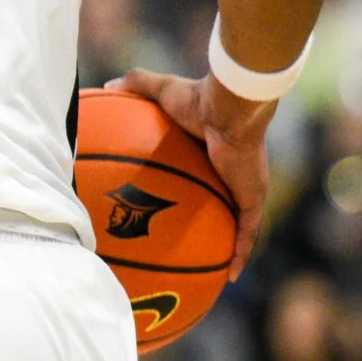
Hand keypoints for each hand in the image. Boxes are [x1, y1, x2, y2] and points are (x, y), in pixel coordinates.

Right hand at [108, 68, 271, 278]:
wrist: (228, 108)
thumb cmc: (198, 97)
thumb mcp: (160, 90)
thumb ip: (136, 86)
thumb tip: (108, 85)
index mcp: (217, 152)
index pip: (211, 174)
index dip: (202, 189)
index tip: (190, 202)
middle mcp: (236, 173)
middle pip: (228, 203)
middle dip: (221, 221)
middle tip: (205, 241)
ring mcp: (248, 188)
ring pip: (243, 224)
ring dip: (237, 245)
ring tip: (224, 270)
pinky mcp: (253, 199)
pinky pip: (248, 232)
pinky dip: (242, 252)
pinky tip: (233, 275)